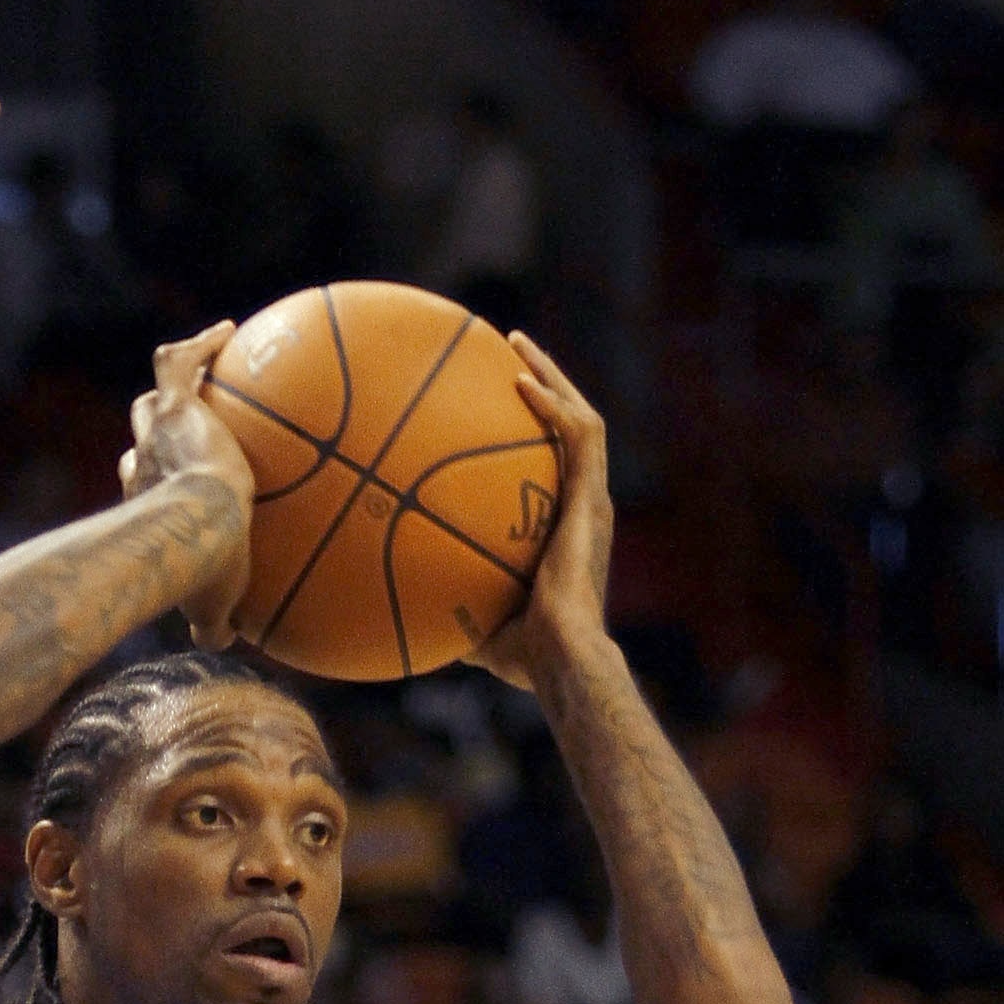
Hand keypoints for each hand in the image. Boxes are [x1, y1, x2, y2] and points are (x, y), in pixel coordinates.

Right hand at [119, 323, 255, 648]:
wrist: (198, 529)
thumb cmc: (204, 571)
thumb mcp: (212, 605)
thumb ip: (212, 623)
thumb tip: (221, 645)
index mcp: (149, 503)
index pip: (144, 482)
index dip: (154, 476)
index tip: (171, 477)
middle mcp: (143, 463)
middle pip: (140, 435)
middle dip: (154, 428)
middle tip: (181, 421)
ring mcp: (156, 433)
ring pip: (152, 396)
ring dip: (174, 381)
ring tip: (199, 366)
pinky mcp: (175, 406)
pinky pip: (180, 362)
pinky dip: (200, 346)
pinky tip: (228, 331)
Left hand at [462, 335, 613, 691]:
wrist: (561, 658)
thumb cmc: (525, 655)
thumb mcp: (478, 625)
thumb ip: (454, 611)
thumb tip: (410, 621)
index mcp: (567, 529)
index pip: (557, 467)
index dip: (537, 432)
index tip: (503, 406)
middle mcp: (585, 507)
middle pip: (571, 429)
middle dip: (545, 385)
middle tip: (510, 355)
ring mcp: (592, 501)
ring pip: (581, 419)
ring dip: (552, 377)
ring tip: (516, 346)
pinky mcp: (592, 500)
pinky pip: (578, 436)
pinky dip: (553, 404)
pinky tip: (521, 380)